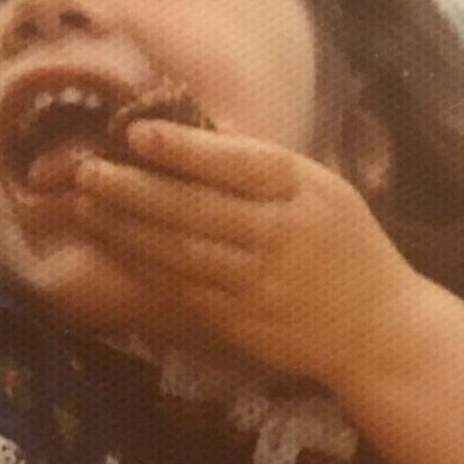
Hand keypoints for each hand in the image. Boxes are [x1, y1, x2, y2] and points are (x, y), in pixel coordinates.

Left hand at [70, 120, 418, 383]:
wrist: (377, 330)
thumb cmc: (347, 248)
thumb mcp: (323, 190)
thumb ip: (264, 168)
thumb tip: (193, 136)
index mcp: (303, 191)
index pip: (235, 164)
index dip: (182, 149)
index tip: (135, 133)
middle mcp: (279, 234)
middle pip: (194, 207)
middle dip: (132, 187)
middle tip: (85, 169)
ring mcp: (257, 282)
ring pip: (179, 250)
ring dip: (125, 227)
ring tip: (85, 204)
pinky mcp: (240, 320)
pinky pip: (181, 287)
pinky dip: (144, 265)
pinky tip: (115, 245)